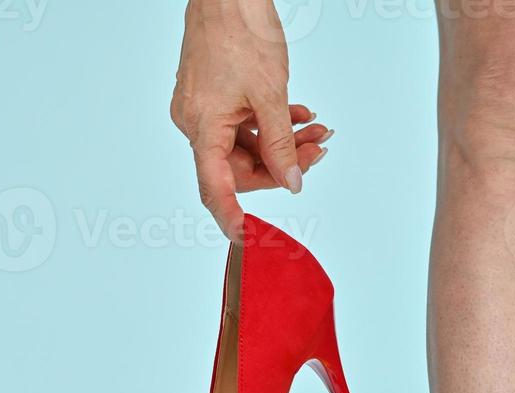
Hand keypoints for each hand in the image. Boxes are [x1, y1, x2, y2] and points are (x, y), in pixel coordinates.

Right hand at [170, 0, 333, 240]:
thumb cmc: (240, 31)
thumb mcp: (271, 96)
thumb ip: (282, 145)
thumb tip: (292, 182)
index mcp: (202, 126)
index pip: (215, 187)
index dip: (231, 216)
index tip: (248, 239)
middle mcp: (196, 122)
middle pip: (241, 168)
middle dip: (283, 165)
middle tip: (318, 152)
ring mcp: (204, 110)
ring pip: (248, 145)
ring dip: (285, 143)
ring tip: (318, 132)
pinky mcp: (215, 99)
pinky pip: (245, 126)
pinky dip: (273, 125)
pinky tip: (301, 116)